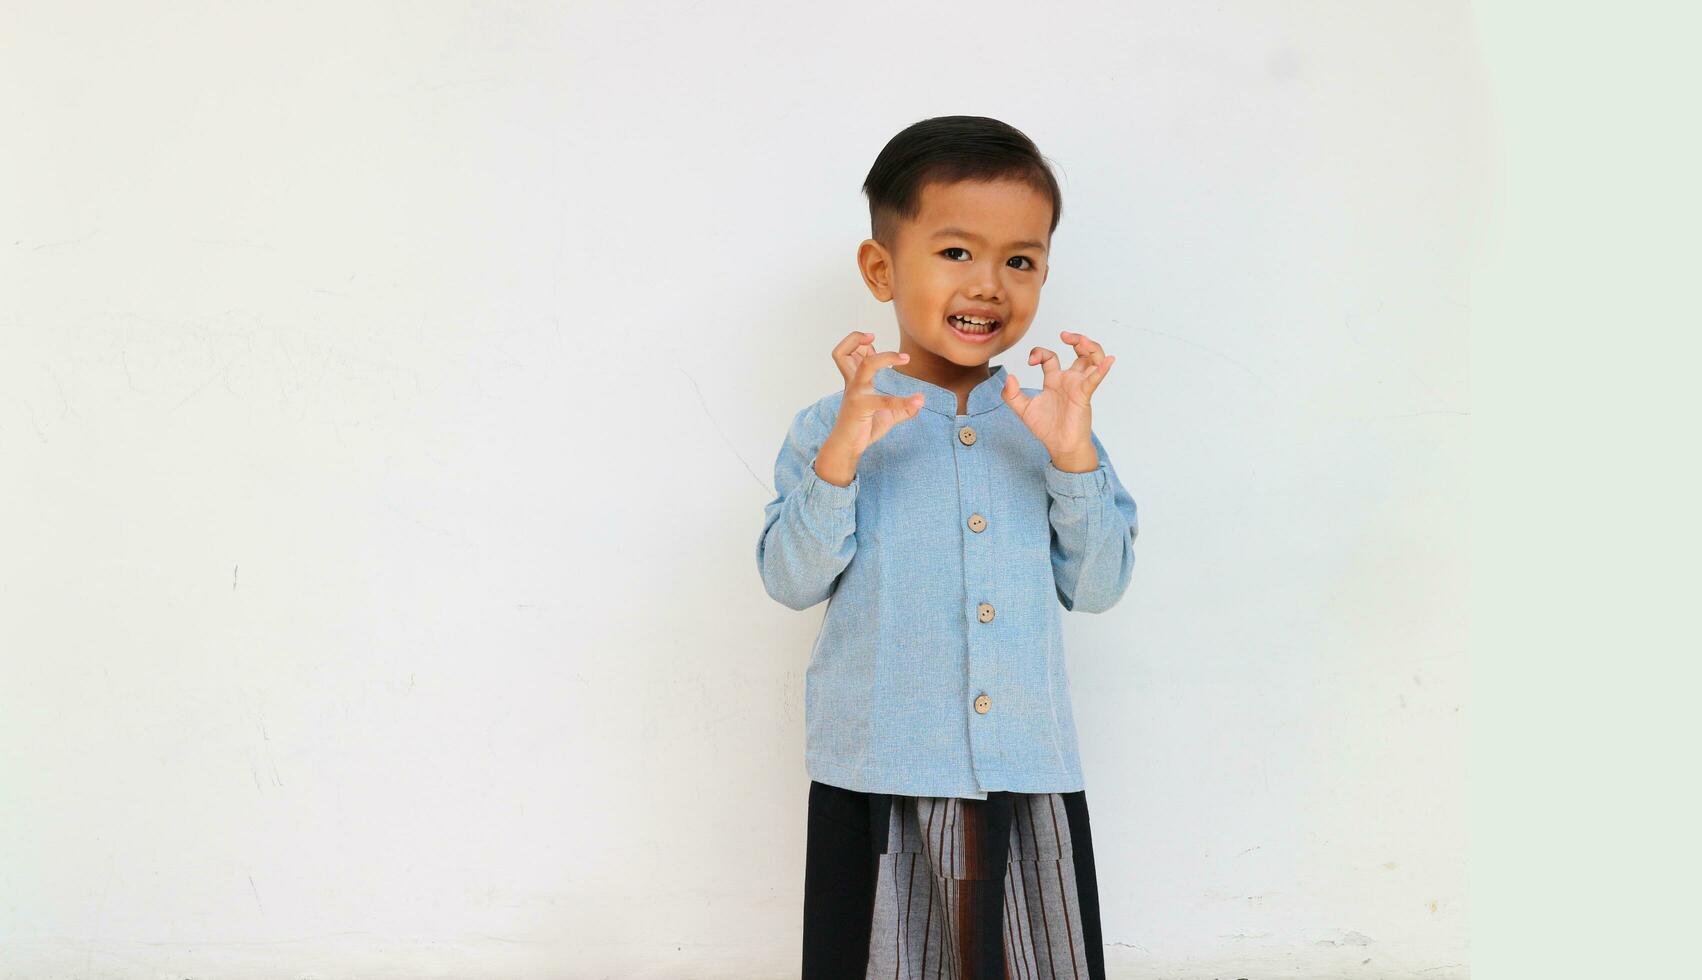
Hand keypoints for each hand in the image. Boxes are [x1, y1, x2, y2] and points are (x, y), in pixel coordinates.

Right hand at [825, 330, 925, 457]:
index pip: (847, 353)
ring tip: (905, 358)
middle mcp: (852, 384)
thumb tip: (919, 403)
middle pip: (845, 352)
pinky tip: (918, 401)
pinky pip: (884, 400)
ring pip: (866, 366)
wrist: (847, 448)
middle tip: (875, 336)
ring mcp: (855, 394)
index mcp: (854, 381)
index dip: (856, 341)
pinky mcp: (861, 407)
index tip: (872, 339)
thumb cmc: (862, 428)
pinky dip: (904, 401)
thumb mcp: (885, 415)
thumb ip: (901, 407)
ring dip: (886, 357)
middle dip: (857, 339)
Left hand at [1000, 330, 1116, 471]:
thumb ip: (1011, 394)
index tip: (1030, 361)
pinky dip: (1102, 369)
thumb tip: (1009, 376)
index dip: (1039, 353)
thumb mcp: (1022, 409)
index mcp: (1054, 380)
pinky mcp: (1084, 395)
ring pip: (1092, 360)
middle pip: (1079, 352)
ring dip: (1090, 347)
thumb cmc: (1046, 429)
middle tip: (1065, 335)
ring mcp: (1078, 386)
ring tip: (1081, 341)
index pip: (1050, 357)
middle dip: (1075, 339)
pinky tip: (1108, 360)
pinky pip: (1095, 379)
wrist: (1059, 446)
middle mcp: (1069, 380)